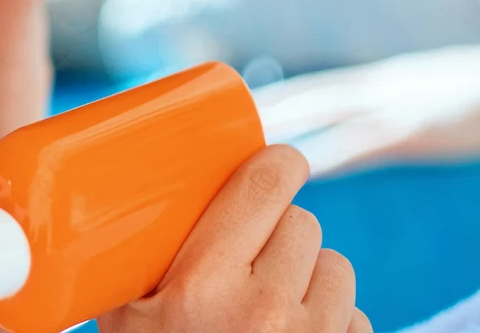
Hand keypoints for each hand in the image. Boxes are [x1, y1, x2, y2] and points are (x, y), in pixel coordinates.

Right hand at [98, 146, 368, 332]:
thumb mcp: (123, 321)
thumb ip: (138, 262)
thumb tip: (132, 198)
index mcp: (204, 284)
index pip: (267, 183)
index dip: (279, 164)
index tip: (278, 162)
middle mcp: (267, 308)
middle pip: (302, 223)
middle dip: (280, 234)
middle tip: (250, 258)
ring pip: (337, 266)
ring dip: (311, 278)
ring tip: (273, 308)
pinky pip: (355, 317)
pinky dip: (332, 323)